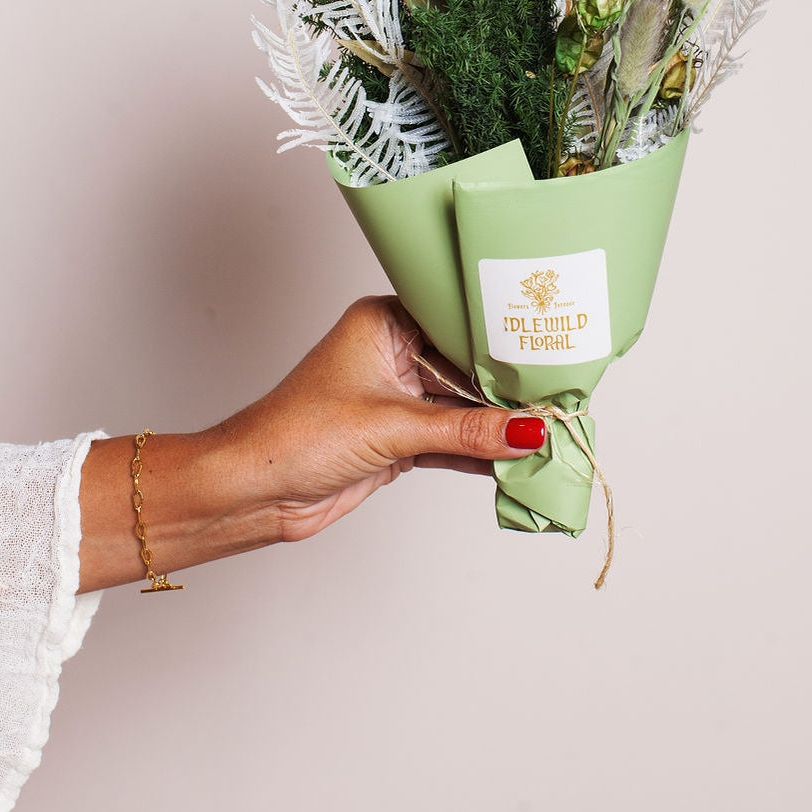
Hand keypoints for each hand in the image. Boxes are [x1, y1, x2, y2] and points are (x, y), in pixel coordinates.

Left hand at [78, 296, 545, 590]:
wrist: (250, 492)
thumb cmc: (296, 436)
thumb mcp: (393, 428)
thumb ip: (466, 431)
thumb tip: (528, 429)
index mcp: (385, 323)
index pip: (458, 320)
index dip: (503, 336)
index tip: (549, 348)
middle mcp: (392, 353)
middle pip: (467, 365)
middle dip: (508, 386)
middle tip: (561, 394)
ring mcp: (396, 398)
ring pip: (462, 407)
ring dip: (497, 424)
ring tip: (550, 431)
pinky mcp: (396, 439)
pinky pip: (452, 439)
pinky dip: (480, 451)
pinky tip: (516, 457)